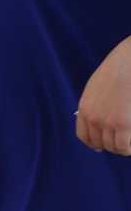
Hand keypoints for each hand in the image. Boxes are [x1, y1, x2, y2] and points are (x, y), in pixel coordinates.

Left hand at [76, 39, 130, 153]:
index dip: (93, 143)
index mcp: (84, 108)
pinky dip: (128, 148)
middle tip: (122, 141)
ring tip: (128, 141)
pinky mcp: (123, 125)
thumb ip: (95, 105)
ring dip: (121, 147)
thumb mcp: (97, 87)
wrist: (129, 62)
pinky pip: (124, 146)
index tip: (101, 146)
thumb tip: (100, 122)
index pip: (84, 136)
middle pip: (99, 143)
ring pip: (113, 146)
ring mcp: (107, 122)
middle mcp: (93, 118)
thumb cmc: (119, 70)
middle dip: (110, 144)